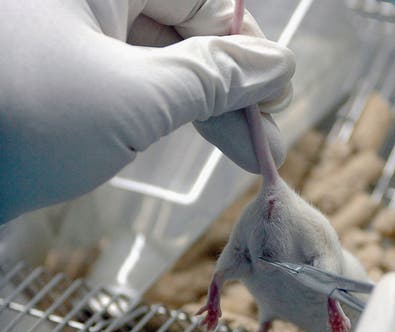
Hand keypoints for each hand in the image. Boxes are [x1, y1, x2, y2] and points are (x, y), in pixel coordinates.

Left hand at [0, 0, 293, 222]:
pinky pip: (134, 79)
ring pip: (164, 58)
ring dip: (208, 104)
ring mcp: (72, 31)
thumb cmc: (17, 124)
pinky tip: (203, 135)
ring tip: (248, 150)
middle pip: (187, 27)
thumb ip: (214, 77)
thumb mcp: (134, 98)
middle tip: (266, 136)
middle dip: (231, 85)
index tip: (277, 94)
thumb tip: (277, 65)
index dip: (248, 46)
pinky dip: (170, 111)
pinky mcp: (65, 70)